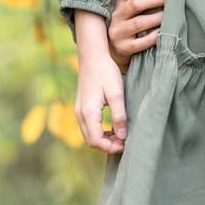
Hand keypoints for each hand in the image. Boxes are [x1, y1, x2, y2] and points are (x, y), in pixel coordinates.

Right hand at [72, 10, 128, 152]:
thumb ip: (119, 115)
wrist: (92, 57)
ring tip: (120, 136)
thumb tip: (122, 136)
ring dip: (104, 140)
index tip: (125, 145)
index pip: (96, 140)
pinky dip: (99, 132)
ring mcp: (79, 111)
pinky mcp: (82, 107)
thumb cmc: (106, 72)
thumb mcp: (117, 93)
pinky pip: (88, 127)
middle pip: (91, 141)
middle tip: (124, 142)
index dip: (111, 147)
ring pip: (88, 135)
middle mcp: (80, 114)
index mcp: (89, 112)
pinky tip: (112, 128)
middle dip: (107, 146)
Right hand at [109, 0, 165, 68]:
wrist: (113, 51)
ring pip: (139, 23)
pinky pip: (139, 43)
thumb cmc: (128, 21)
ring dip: (158, 18)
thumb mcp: (127, 3)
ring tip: (172, 15)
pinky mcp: (123, 48)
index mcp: (119, 0)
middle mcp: (117, 15)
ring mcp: (118, 32)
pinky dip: (153, 38)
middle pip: (136, 3)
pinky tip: (163, 33)